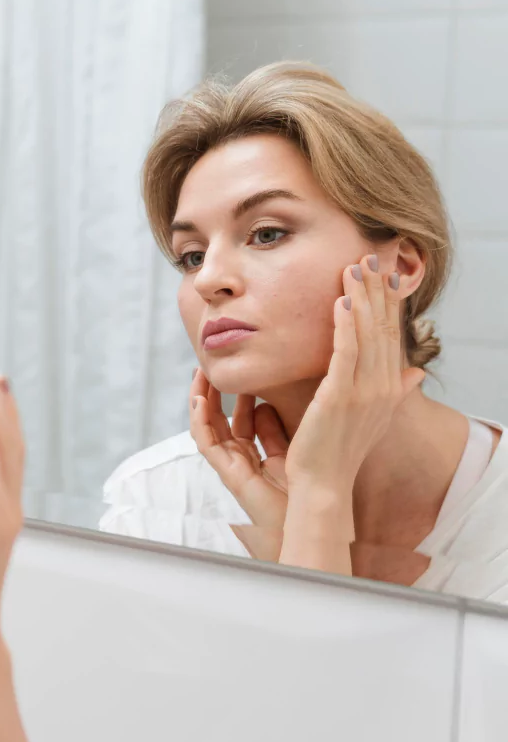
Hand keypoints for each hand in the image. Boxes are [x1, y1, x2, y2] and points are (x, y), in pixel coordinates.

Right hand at [189, 369, 290, 532]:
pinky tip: (198, 400)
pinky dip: (199, 421)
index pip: (241, 419)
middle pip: (219, 420)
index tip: (241, 372)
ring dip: (201, 401)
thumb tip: (264, 403)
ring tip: (200, 374)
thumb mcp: (291, 450)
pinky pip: (206, 443)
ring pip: (207, 427)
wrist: (310, 518)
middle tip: (213, 366)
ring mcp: (231, 465)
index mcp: (258, 453)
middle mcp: (241, 458)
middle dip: (214, 393)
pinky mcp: (227, 472)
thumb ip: (276, 429)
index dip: (237, 396)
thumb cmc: (305, 491)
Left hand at [286, 255, 424, 492]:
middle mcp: (381, 387)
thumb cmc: (340, 451)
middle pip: (381, 329)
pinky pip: (344, 354)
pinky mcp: (338, 398)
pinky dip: (344, 325)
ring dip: (360, 298)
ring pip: (365, 335)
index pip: (390, 336)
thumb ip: (394, 391)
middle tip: (369, 257)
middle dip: (376, 292)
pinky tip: (340, 301)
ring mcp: (362, 392)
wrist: (324, 485)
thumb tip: (416, 372)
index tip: (384, 275)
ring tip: (354, 268)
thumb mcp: (373, 417)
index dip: (388, 304)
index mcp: (388, 389)